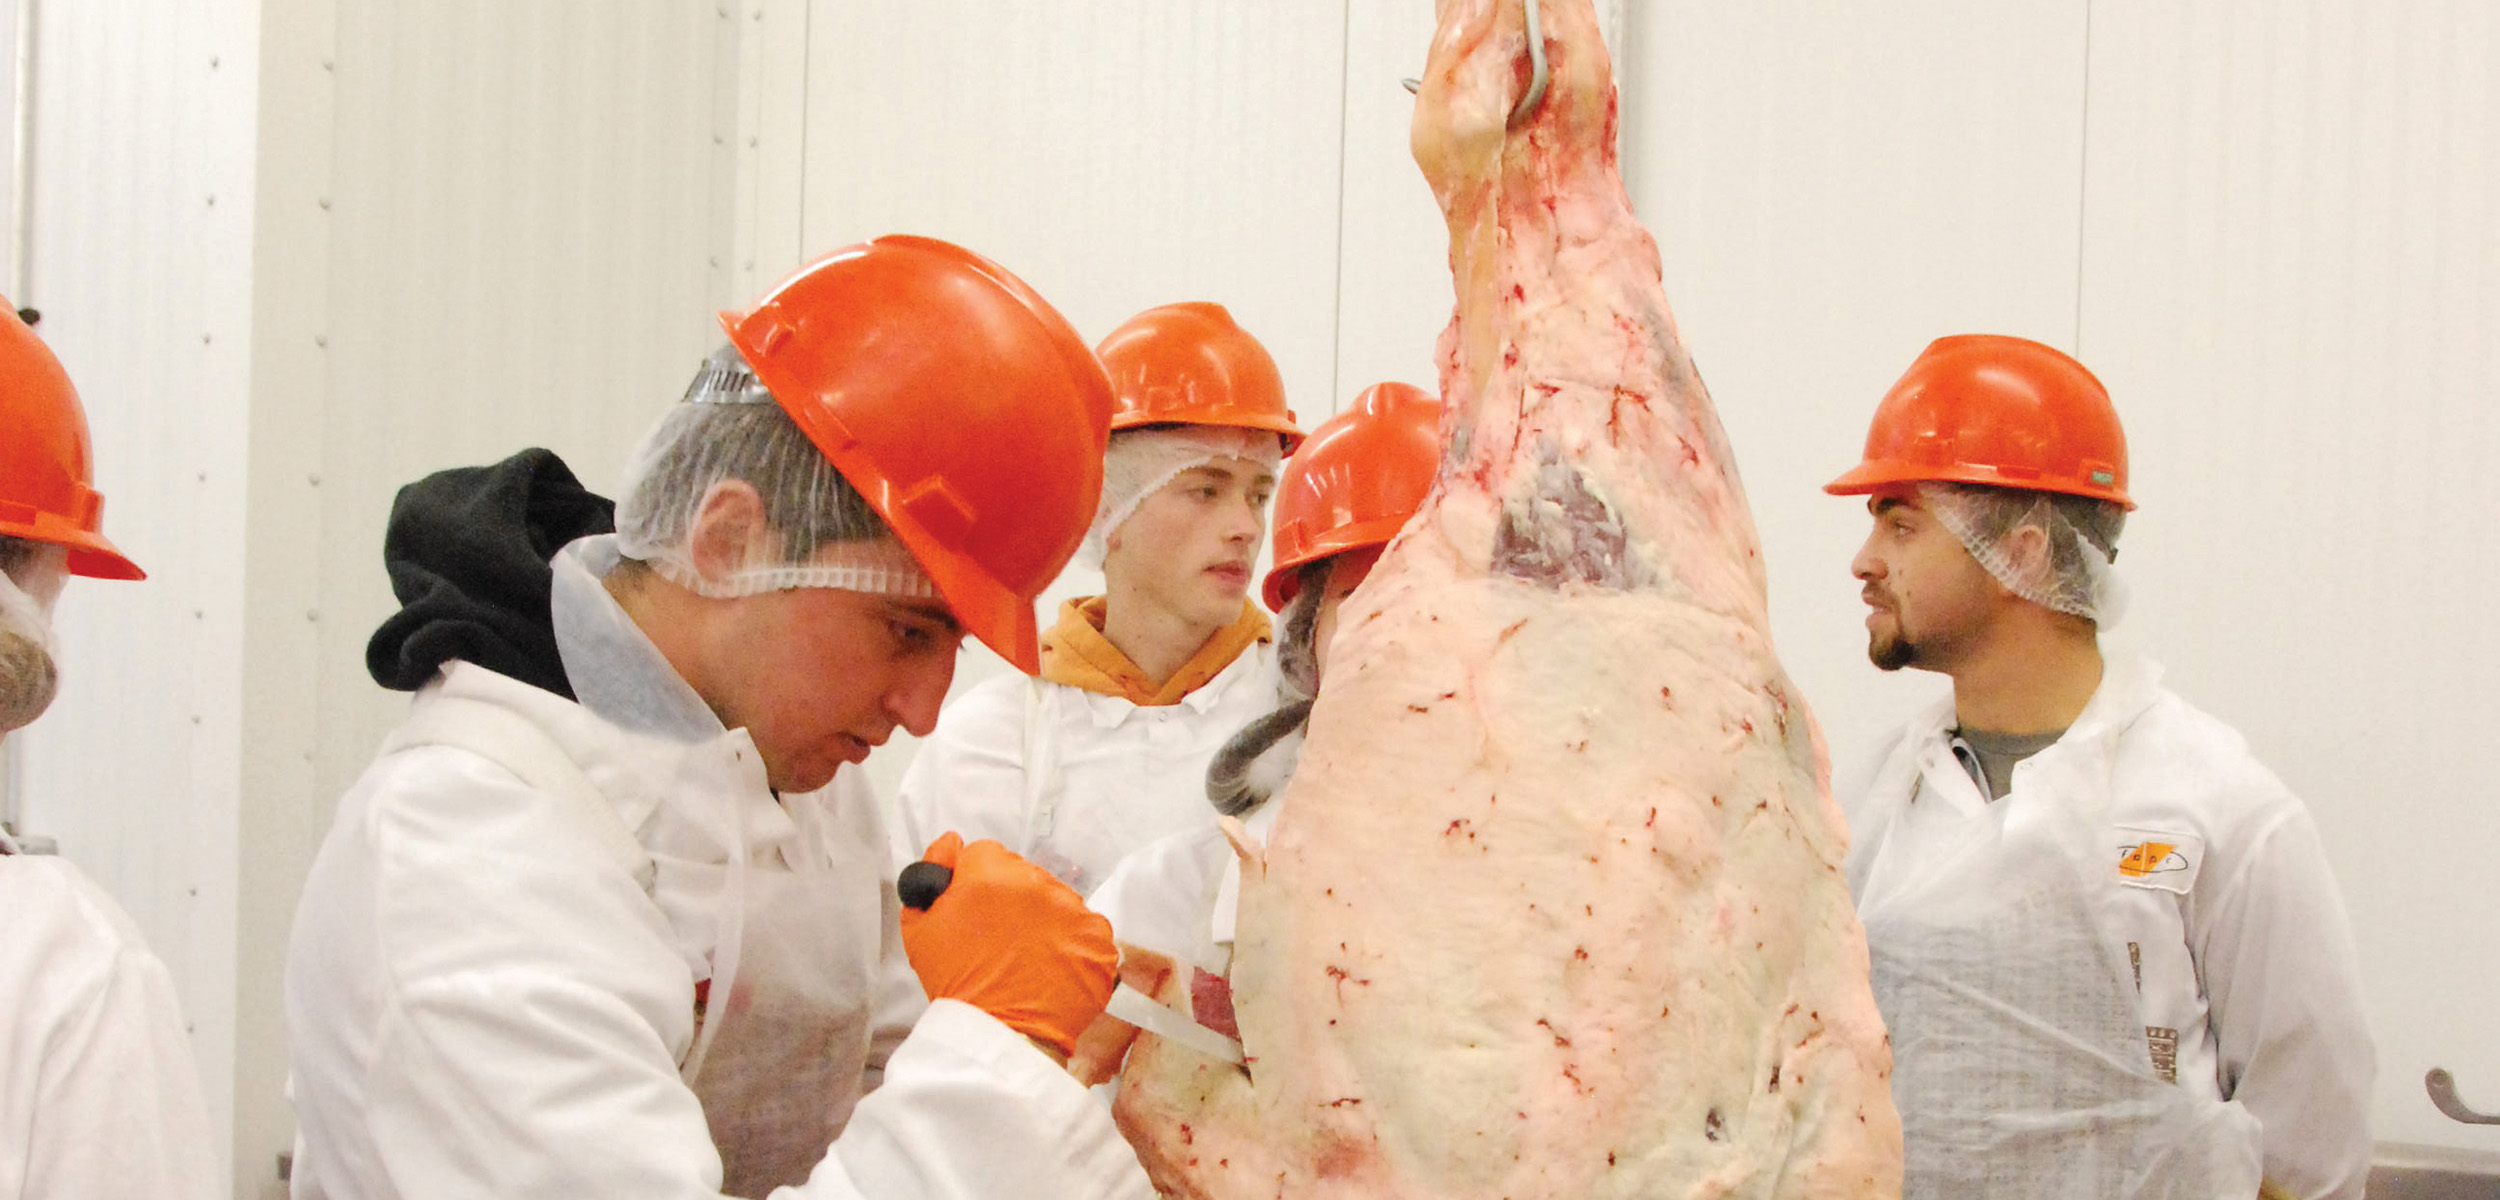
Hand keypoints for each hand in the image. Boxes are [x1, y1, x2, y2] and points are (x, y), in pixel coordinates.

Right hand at [899, 833, 1117, 1057]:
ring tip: (1025, 958)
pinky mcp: (1099, 940)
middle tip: (998, 939)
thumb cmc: (957, 985)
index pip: (985, 854)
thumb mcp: (920, 930)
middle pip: (1023, 875)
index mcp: (991, 874)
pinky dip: (1071, 945)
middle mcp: (1038, 884)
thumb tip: (949, 846)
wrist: (1000, 1035)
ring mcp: (1074, 910)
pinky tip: (1051, 968)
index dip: (975, 882)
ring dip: (1043, 919)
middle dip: (1011, 899)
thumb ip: (930, 877)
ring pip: (1055, 900)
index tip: (975, 910)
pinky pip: (1085, 929)